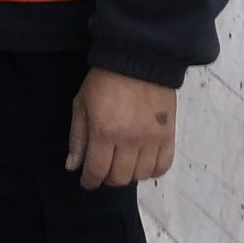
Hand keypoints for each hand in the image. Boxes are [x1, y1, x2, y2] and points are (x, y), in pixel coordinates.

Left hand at [66, 68, 177, 189]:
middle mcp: (130, 140)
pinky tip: (142, 164)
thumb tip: (73, 167)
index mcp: (104, 132)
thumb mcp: (81, 105)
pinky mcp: (169, 135)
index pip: (97, 170)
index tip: (87, 182)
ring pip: (141, 175)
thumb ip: (78, 137)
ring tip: (122, 165)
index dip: (90, 181)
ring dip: (129, 175)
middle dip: (107, 179)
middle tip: (103, 171)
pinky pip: (163, 166)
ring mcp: (152, 140)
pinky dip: (152, 171)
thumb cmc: (103, 81)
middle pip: (120, 177)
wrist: (139, 60)